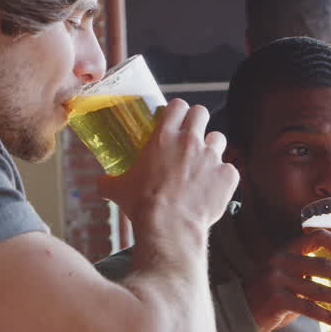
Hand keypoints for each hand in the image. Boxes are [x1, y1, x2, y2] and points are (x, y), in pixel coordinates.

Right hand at [97, 99, 238, 238]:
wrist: (169, 226)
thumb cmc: (142, 205)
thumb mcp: (118, 189)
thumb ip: (109, 182)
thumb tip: (101, 184)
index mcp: (164, 137)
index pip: (178, 105)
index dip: (178, 111)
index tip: (175, 120)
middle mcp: (190, 141)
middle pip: (202, 112)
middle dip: (198, 121)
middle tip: (192, 136)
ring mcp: (211, 157)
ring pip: (219, 138)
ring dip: (212, 148)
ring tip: (204, 164)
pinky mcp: (227, 175)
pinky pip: (230, 169)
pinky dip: (223, 177)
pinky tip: (213, 189)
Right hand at [244, 228, 330, 331]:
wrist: (239, 314)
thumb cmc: (272, 296)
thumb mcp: (289, 278)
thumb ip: (311, 276)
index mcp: (287, 250)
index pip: (317, 236)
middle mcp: (281, 260)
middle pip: (325, 267)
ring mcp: (276, 280)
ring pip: (320, 290)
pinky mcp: (276, 300)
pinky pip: (309, 308)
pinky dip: (329, 316)